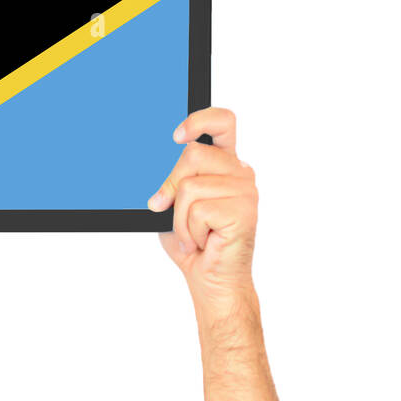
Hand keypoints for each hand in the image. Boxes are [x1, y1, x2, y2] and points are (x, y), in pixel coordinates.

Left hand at [147, 107, 257, 305]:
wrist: (212, 280)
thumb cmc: (194, 244)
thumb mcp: (174, 206)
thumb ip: (171, 183)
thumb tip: (155, 175)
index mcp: (226, 164)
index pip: (223, 122)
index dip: (199, 120)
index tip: (176, 136)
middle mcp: (240, 172)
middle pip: (192, 155)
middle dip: (169, 186)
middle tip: (167, 211)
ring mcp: (245, 191)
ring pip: (189, 187)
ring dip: (179, 219)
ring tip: (193, 234)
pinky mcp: (244, 211)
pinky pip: (198, 210)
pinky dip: (188, 232)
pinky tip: (202, 242)